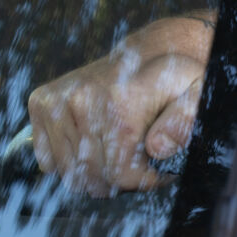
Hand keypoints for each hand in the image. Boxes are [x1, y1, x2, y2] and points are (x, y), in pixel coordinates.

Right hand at [28, 14, 212, 195]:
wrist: (145, 56)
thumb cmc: (172, 81)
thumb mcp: (196, 93)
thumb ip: (186, 119)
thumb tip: (157, 147)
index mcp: (119, 103)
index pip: (118, 174)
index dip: (141, 181)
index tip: (155, 171)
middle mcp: (82, 99)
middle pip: (93, 176)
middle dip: (118, 180)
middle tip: (137, 163)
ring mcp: (57, 100)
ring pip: (70, 172)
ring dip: (94, 173)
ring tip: (117, 153)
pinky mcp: (41, 102)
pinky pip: (48, 160)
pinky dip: (69, 162)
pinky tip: (92, 145)